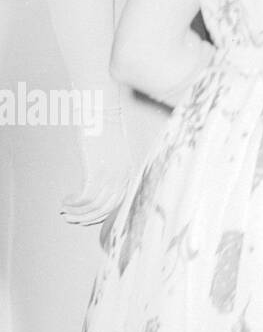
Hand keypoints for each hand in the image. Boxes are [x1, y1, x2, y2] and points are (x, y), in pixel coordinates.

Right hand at [61, 108, 134, 227]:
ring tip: (65, 210)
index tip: (86, 218)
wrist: (103, 113)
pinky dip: (74, 202)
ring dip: (77, 212)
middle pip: (106, 208)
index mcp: (127, 172)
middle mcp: (122, 176)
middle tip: (71, 219)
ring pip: (94, 205)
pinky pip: (86, 196)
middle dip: (87, 218)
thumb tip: (98, 185)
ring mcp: (111, 174)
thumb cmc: (105, 131)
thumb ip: (110, 170)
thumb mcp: (113, 154)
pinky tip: (65, 200)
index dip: (100, 215)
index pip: (117, 204)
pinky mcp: (98, 170)